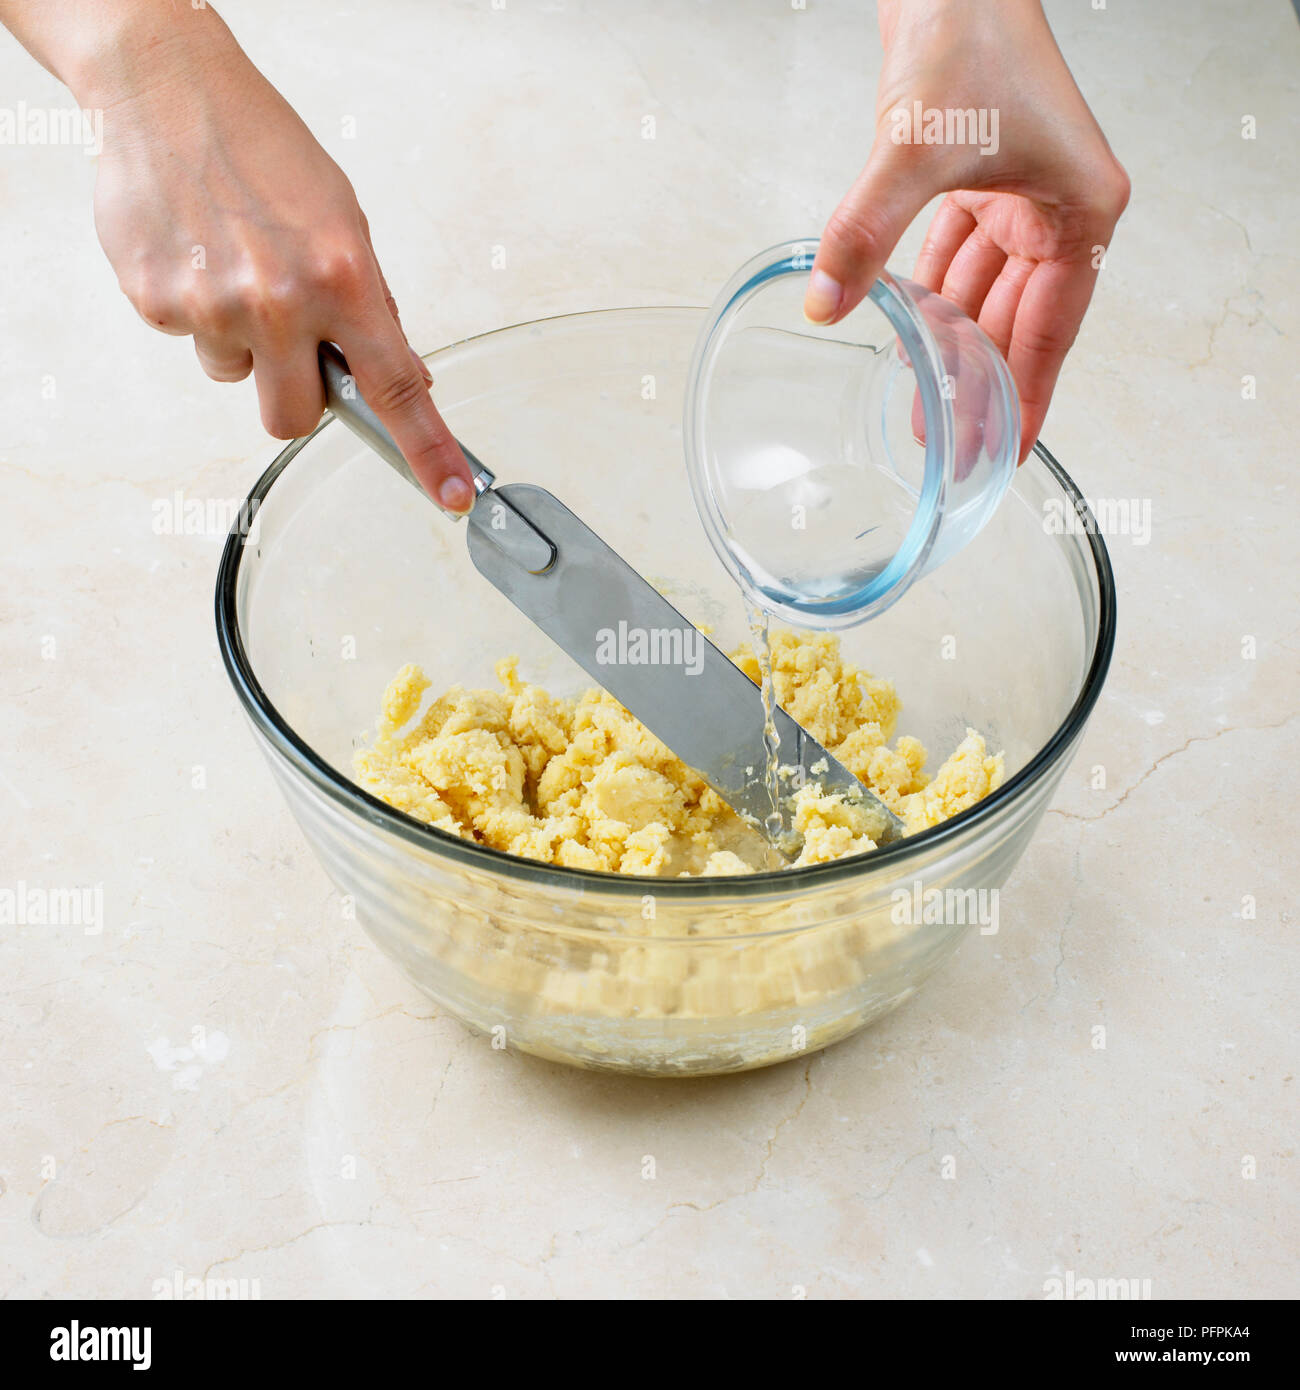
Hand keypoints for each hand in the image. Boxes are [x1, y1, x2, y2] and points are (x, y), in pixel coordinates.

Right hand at [80, 7, 473, 509]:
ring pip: (237, 377)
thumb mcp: (344, 221)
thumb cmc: (264, 149)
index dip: (427, 451)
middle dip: (297, 397)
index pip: (395, 389)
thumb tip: (404, 375)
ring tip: (235, 268)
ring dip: (242, 343)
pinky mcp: (156, 300)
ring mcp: (214, 305)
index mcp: (342, 278)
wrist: (169, 88)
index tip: (451, 494)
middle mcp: (280, 301)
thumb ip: (371, 306)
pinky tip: (198, 254)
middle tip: (291, 346)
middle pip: (294, 419)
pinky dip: (197, 308)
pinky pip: (190, 339)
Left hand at [804, 0, 1129, 459]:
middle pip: (1016, 323)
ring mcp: (1021, 200)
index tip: (1009, 451)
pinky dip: (931, 298)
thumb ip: (865, 230)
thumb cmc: (969, 39)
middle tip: (952, 446)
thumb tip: (825, 298)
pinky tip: (909, 337)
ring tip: (924, 407)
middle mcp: (1058, 211)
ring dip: (950, 346)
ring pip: (983, 297)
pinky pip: (957, 261)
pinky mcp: (982, 185)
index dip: (1027, 397)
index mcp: (1080, 213)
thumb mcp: (913, 151)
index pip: (1051, 331)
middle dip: (980, 384)